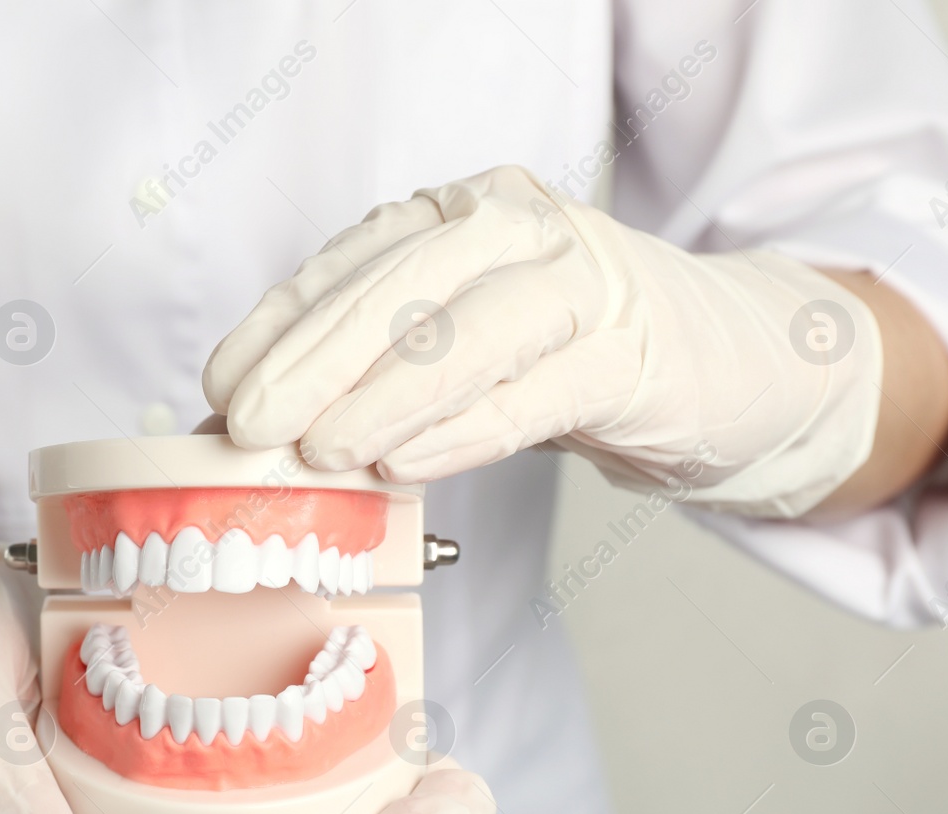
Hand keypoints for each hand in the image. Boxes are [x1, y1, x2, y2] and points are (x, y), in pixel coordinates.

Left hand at [204, 165, 882, 517]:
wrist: (726, 364)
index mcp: (459, 214)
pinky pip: (538, 391)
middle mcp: (517, 226)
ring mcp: (583, 281)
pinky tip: (407, 464)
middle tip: (251, 427)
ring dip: (382, 397)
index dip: (278, 325)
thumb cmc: (567, 357)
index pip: (349, 262)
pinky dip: (466, 431)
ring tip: (321, 453)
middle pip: (398, 288)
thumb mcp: (456, 353)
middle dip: (312, 362)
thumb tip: (243, 433)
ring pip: (466, 331)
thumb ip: (366, 379)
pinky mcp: (636, 352)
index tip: (220, 388)